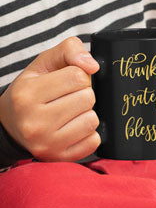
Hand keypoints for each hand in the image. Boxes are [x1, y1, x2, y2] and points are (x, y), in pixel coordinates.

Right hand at [0, 37, 100, 161]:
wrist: (10, 125)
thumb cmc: (31, 91)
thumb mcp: (43, 63)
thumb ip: (70, 50)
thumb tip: (93, 66)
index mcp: (27, 94)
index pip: (78, 77)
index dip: (78, 76)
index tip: (66, 82)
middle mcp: (34, 122)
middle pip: (87, 98)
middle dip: (82, 94)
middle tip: (67, 98)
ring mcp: (47, 143)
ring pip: (92, 120)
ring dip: (86, 113)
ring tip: (69, 113)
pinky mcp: (58, 158)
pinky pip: (94, 142)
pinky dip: (88, 133)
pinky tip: (72, 128)